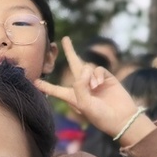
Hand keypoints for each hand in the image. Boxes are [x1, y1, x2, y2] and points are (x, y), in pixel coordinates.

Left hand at [35, 37, 151, 145]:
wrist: (121, 118)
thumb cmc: (100, 116)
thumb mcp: (84, 104)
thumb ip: (79, 85)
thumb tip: (84, 67)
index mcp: (72, 97)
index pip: (56, 89)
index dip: (46, 86)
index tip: (34, 81)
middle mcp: (83, 87)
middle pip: (74, 65)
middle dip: (70, 51)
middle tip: (65, 39)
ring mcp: (95, 81)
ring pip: (87, 68)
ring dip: (89, 76)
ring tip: (94, 88)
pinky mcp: (107, 78)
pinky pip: (98, 69)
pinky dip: (97, 75)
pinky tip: (100, 84)